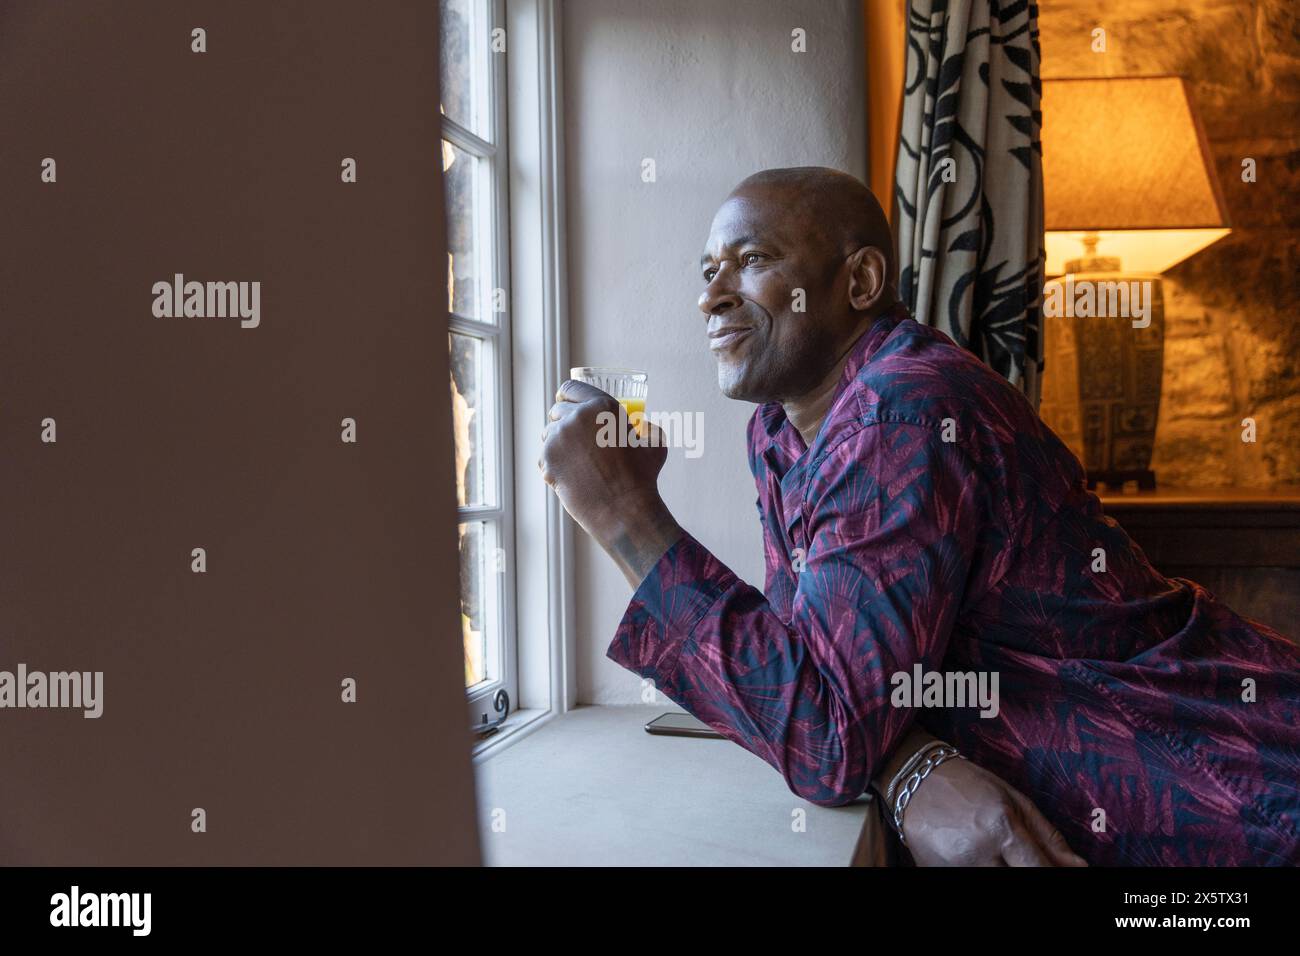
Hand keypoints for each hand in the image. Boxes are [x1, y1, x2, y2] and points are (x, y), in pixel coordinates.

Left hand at [539, 380, 681, 583]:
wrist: (624, 510)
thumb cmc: (642, 478)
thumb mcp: (654, 445)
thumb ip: (648, 429)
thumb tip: (644, 425)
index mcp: (602, 406)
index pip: (570, 388)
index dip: (567, 396)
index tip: (565, 403)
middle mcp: (577, 416)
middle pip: (556, 410)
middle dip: (563, 421)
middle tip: (575, 439)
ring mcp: (559, 437)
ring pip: (548, 434)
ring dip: (557, 443)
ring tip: (576, 461)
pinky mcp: (547, 459)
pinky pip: (544, 457)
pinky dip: (554, 465)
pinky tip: (571, 476)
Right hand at [899, 755, 1086, 866]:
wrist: (914, 780)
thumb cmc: (968, 784)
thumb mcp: (1014, 800)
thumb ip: (1048, 837)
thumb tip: (1080, 867)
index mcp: (1000, 826)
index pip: (1040, 871)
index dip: (1055, 876)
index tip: (1060, 873)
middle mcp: (976, 850)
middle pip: (1018, 882)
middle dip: (1027, 872)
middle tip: (1020, 859)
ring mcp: (953, 866)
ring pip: (994, 884)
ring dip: (1002, 870)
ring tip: (997, 854)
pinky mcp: (934, 874)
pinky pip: (969, 881)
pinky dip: (980, 870)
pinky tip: (976, 856)